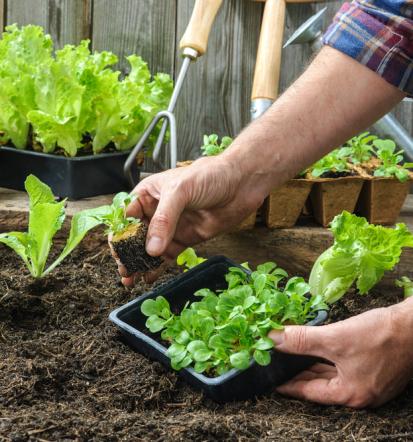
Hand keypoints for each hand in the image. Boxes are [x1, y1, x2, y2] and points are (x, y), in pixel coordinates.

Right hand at [118, 155, 263, 285]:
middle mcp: (157, 211)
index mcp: (149, 194)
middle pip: (135, 236)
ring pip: (150, 248)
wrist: (242, 184)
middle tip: (124, 269)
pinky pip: (168, 255)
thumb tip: (151, 248)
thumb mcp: (181, 191)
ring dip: (140, 263)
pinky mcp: (186, 239)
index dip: (119, 233)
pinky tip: (149, 277)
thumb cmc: (210, 175)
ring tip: (131, 278)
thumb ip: (164, 219)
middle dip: (127, 253)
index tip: (117, 251)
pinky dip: (158, 267)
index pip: (126, 216)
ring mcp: (172, 227)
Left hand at [269, 298, 412, 407]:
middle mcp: (359, 393)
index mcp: (350, 394)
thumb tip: (273, 339)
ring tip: (292, 355)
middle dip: (298, 372)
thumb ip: (302, 340)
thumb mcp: (335, 338)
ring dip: (312, 364)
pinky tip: (317, 348)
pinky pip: (342, 366)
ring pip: (331, 374)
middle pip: (319, 384)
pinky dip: (327, 358)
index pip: (309, 391)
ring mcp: (368, 382)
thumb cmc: (382, 336)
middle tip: (277, 363)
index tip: (271, 380)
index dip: (288, 384)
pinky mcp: (374, 368)